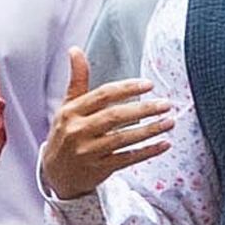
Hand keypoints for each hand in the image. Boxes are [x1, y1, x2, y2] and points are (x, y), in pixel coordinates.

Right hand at [38, 50, 173, 201]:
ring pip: (123, 138)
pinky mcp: (99, 169)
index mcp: (71, 112)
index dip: (127, 88)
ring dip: (150, 130)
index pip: (103, 95)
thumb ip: (77, 80)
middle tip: (166, 104)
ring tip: (169, 122)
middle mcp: (78, 131)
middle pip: (115, 116)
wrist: (55, 174)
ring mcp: (88, 152)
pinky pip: (127, 158)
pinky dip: (147, 152)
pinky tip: (163, 145)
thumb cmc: (64, 134)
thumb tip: (75, 50)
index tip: (148, 84)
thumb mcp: (66, 107)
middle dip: (143, 109)